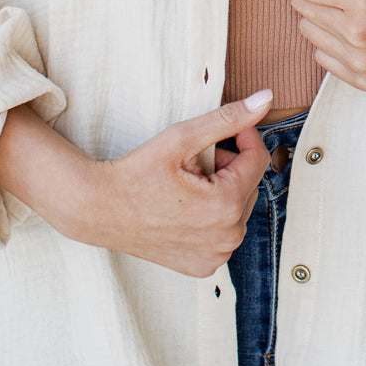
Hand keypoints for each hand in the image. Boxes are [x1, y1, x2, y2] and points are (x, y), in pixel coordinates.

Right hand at [79, 93, 276, 277]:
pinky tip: (183, 210)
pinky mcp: (203, 266)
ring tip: (184, 186)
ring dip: (221, 191)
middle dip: (227, 166)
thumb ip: (227, 118)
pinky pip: (223, 233)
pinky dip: (211, 218)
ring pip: (237, 209)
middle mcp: (228, 237)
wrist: (99, 209)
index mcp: (227, 204)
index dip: (244, 136)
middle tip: (190, 162)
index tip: (223, 129)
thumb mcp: (182, 138)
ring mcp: (216, 255)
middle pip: (248, 184)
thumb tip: (266, 99)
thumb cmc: (137, 171)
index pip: (258, 159)